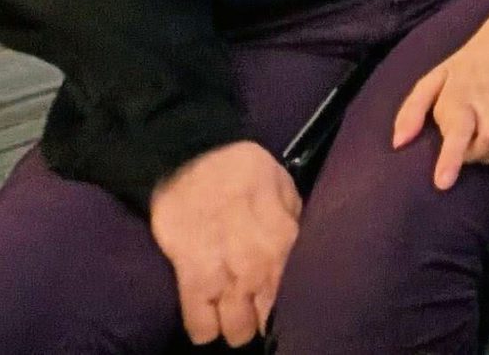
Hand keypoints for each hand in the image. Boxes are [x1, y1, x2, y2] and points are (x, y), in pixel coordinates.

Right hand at [147, 140, 301, 346]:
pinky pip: (201, 326)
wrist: (191, 157)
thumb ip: (291, 220)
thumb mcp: (282, 186)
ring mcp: (229, 277)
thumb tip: (294, 245)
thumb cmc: (240, 168)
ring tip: (227, 314)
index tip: (273, 299)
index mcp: (287, 241)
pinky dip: (203, 328)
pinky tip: (205, 317)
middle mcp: (262, 266)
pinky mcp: (193, 280)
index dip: (286, 302)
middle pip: (268, 320)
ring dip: (231, 326)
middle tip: (248, 308)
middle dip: (258, 318)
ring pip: (237, 331)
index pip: (297, 293)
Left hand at [391, 0, 488, 189]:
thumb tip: (398, 144)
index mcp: (461, 95)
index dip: (450, 159)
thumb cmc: (465, 67)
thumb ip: (411, 111)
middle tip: (464, 145)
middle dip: (474, 154)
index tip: (442, 183)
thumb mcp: (432, 80)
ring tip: (481, 144)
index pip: (458, 131)